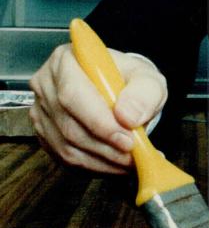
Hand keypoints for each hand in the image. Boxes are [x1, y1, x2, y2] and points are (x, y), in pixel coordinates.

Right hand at [29, 44, 167, 173]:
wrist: (119, 90)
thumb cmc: (128, 80)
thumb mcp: (147, 77)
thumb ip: (145, 92)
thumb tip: (129, 116)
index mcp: (66, 61)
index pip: (74, 94)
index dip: (100, 121)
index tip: (128, 139)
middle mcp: (46, 85)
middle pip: (69, 125)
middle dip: (105, 146)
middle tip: (134, 156)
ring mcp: (41, 112)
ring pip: (67, 146)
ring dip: (102, 161)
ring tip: (130, 162)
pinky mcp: (45, 134)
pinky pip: (65, 158)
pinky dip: (94, 166)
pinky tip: (115, 164)